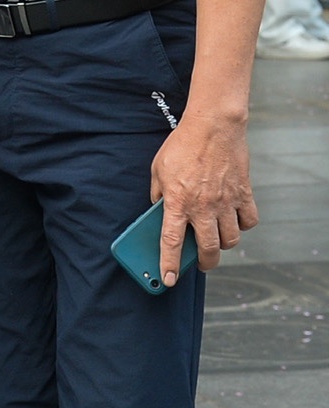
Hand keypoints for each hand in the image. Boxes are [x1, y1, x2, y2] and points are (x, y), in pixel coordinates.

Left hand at [151, 109, 258, 284]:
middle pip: (209, 249)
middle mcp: (203, 207)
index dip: (170, 264)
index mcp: (177, 202)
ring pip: (231, 239)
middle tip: (202, 264)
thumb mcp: (158, 170)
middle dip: (205, 263)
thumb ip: (158, 194)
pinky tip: (234, 220)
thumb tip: (159, 211)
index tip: (169, 280)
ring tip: (217, 239)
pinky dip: (243, 225)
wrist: (213, 126)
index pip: (171, 242)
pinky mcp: (244, 194)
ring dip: (224, 244)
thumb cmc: (181, 146)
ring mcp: (226, 202)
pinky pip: (249, 221)